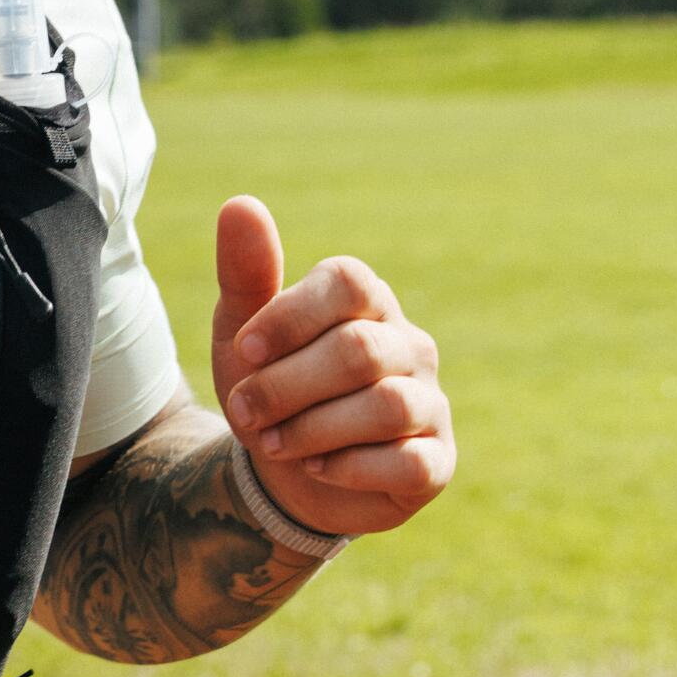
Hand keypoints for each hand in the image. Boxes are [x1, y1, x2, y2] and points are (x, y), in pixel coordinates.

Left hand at [210, 195, 453, 538]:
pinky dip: (351, 468)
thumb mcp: (241, 334)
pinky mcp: (437, 460)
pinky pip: (410, 462)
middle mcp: (408, 344)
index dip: (289, 317)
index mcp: (365, 301)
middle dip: (286, 386)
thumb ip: (244, 273)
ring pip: (386, 407)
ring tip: (272, 443)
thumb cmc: (268, 386)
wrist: (283, 472)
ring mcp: (430, 402)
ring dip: (312, 430)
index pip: (348, 283)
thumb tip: (239, 204)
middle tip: (244, 411)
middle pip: (359, 351)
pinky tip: (316, 467)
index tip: (244, 351)